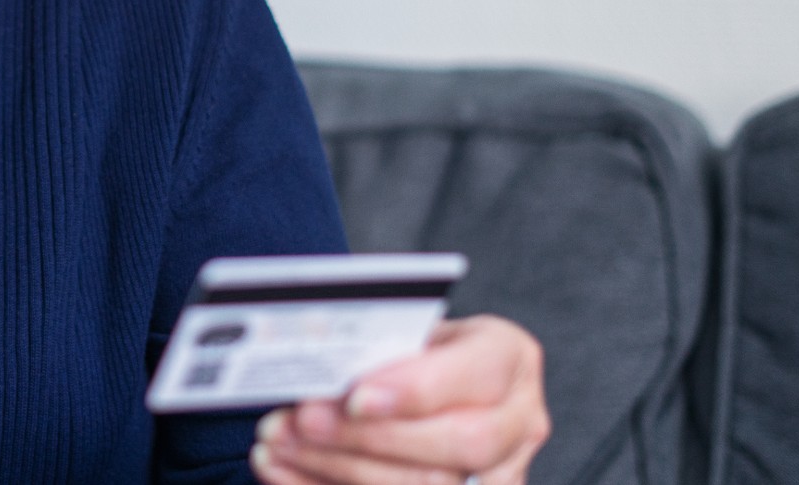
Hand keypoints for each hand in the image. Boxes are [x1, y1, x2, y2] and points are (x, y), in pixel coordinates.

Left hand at [250, 316, 549, 484]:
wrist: (437, 383)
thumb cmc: (416, 348)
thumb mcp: (409, 329)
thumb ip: (380, 345)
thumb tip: (316, 360)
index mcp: (508, 357)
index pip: (474, 378)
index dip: (415, 392)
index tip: (354, 396)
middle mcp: (519, 421)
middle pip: (458, 444)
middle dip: (370, 437)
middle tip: (302, 421)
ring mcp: (502, 473)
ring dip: (339, 469)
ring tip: (279, 446)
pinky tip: (284, 472)